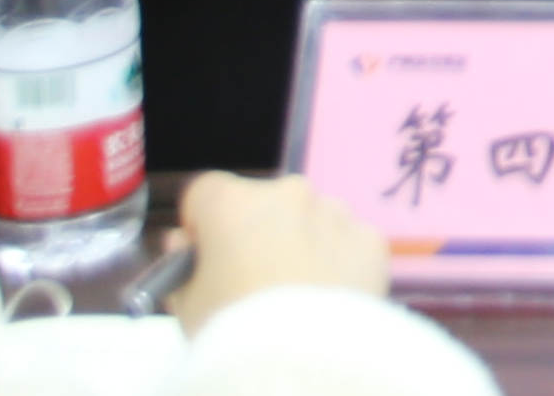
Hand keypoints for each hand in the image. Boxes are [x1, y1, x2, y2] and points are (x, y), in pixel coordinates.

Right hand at [170, 173, 389, 328]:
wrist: (301, 360)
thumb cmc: (231, 331)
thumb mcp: (186, 304)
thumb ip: (183, 266)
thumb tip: (185, 244)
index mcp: (232, 203)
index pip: (206, 193)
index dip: (202, 224)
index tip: (206, 255)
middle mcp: (287, 193)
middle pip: (263, 204)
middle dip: (256, 232)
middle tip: (255, 280)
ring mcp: (335, 213)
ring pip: (310, 220)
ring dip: (301, 244)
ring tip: (295, 295)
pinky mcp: (370, 240)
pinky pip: (346, 245)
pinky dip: (338, 263)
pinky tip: (327, 299)